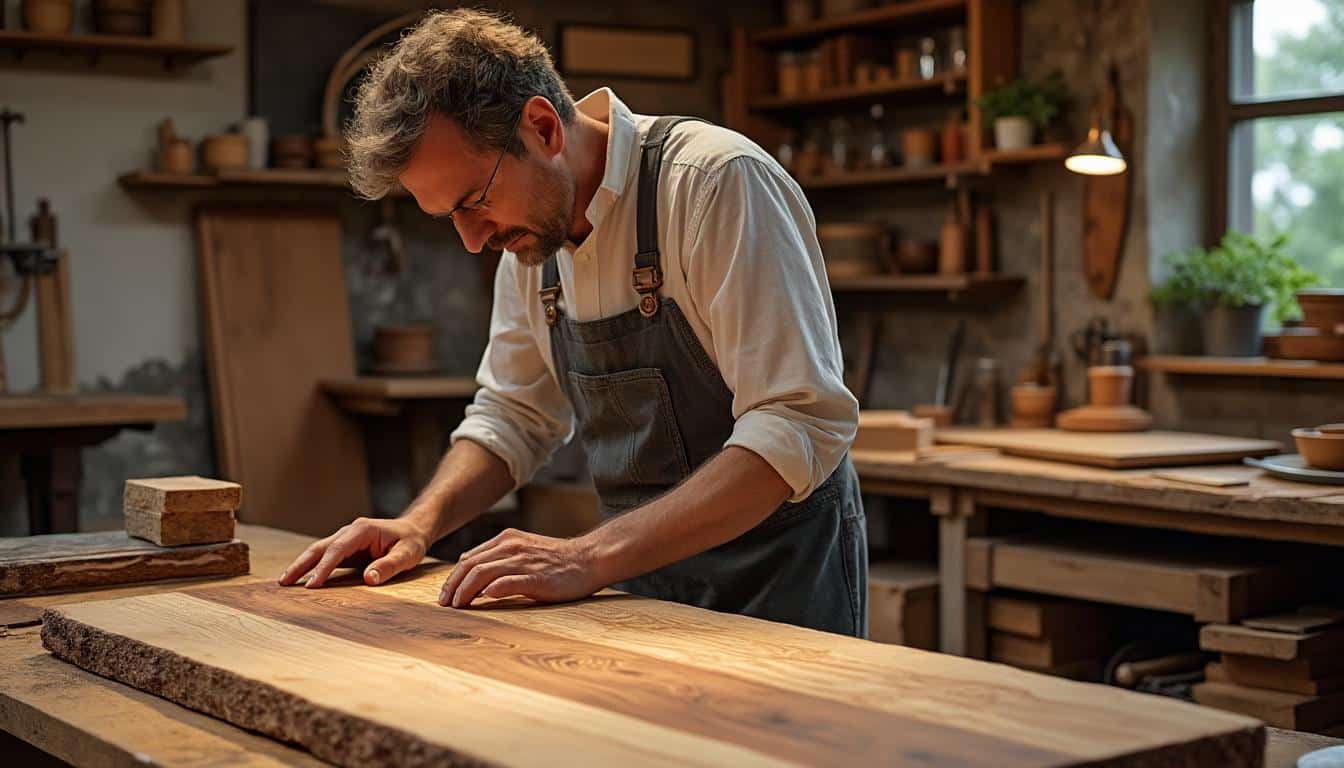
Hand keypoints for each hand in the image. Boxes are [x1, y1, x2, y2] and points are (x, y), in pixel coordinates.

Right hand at [278, 516, 430, 588]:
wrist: (414, 529)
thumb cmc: (411, 541)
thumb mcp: (408, 554)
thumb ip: (389, 565)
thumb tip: (369, 579)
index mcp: (362, 530)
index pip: (338, 550)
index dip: (323, 568)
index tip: (311, 585)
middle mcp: (349, 532)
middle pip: (320, 548)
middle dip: (300, 564)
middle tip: (283, 583)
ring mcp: (345, 539)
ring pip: (318, 551)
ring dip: (301, 566)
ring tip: (284, 583)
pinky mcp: (345, 548)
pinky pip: (325, 557)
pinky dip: (311, 567)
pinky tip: (301, 580)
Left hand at [439, 528, 607, 607]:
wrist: (588, 559)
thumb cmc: (555, 560)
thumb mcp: (523, 550)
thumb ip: (499, 558)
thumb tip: (471, 574)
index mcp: (506, 539)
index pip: (469, 558)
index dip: (453, 578)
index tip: (446, 595)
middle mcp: (511, 547)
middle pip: (470, 565)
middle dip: (452, 586)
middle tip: (444, 604)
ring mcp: (523, 561)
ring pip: (482, 574)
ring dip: (464, 591)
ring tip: (457, 606)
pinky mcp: (536, 578)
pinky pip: (506, 583)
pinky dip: (489, 592)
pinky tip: (481, 601)